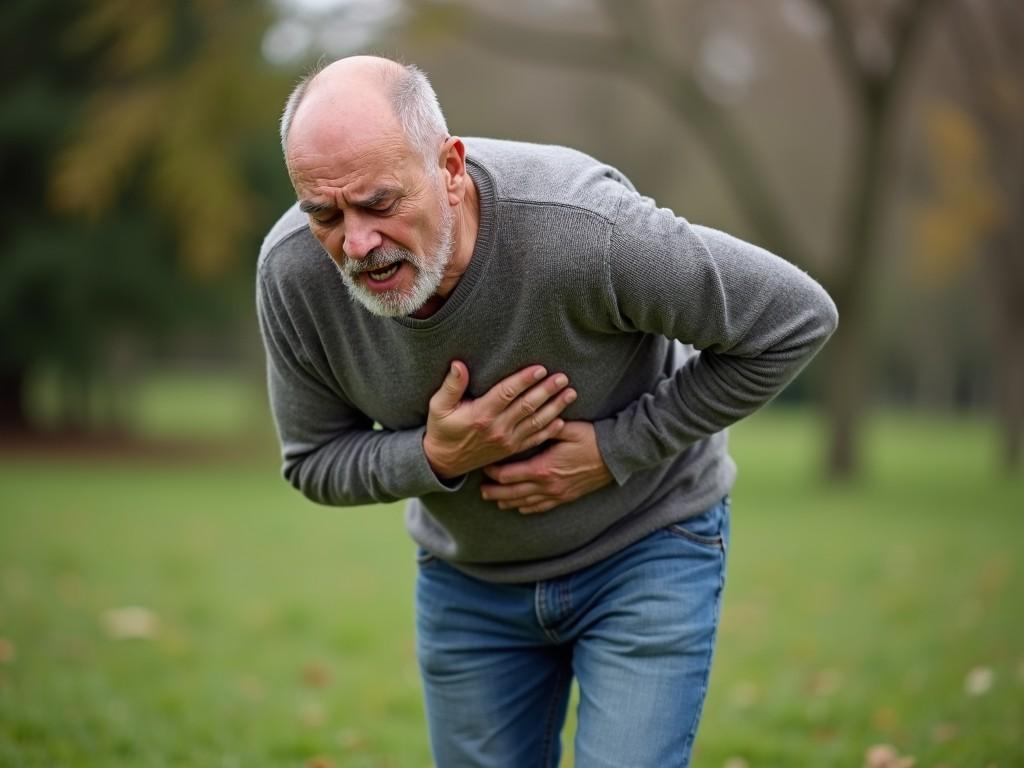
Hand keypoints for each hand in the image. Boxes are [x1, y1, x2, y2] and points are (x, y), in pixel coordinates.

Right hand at [423, 361, 576, 479]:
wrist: (444, 461)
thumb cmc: (441, 429)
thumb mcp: (439, 406)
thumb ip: (451, 386)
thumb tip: (459, 364)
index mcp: (481, 414)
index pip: (507, 393)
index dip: (525, 380)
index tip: (540, 369)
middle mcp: (497, 428)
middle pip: (527, 406)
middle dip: (547, 391)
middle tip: (563, 378)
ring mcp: (507, 441)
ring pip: (536, 422)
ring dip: (555, 407)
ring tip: (570, 394)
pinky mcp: (511, 450)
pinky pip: (534, 440)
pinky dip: (550, 430)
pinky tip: (563, 419)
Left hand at [480, 421, 612, 513]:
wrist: (616, 456)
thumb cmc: (592, 439)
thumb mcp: (567, 428)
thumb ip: (545, 426)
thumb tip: (528, 417)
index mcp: (544, 468)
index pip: (509, 475)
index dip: (494, 472)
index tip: (485, 466)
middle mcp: (548, 485)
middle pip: (513, 493)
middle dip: (495, 492)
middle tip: (481, 490)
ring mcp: (557, 494)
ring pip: (525, 503)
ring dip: (508, 502)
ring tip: (495, 500)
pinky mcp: (566, 497)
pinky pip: (542, 507)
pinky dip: (528, 508)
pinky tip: (520, 507)